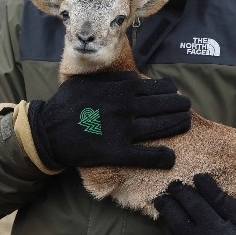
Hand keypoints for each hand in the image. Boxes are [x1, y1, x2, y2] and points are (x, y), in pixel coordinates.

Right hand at [27, 71, 190, 169]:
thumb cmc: (67, 103)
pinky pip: (147, 155)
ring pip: (161, 127)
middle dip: (179, 106)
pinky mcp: (118, 151)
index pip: (157, 87)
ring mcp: (124, 130)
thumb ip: (113, 79)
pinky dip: (161, 157)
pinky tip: (170, 157)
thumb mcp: (88, 81)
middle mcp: (127, 106)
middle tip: (186, 108)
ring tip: (186, 124)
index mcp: (122, 88)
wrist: (48, 131)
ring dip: (178, 125)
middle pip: (164, 106)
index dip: (170, 90)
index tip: (174, 93)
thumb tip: (134, 77)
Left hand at [154, 173, 235, 234]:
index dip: (182, 192)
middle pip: (176, 221)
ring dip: (166, 225)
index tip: (175, 184)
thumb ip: (219, 198)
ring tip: (164, 214)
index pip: (191, 204)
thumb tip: (199, 178)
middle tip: (162, 196)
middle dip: (167, 206)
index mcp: (216, 231)